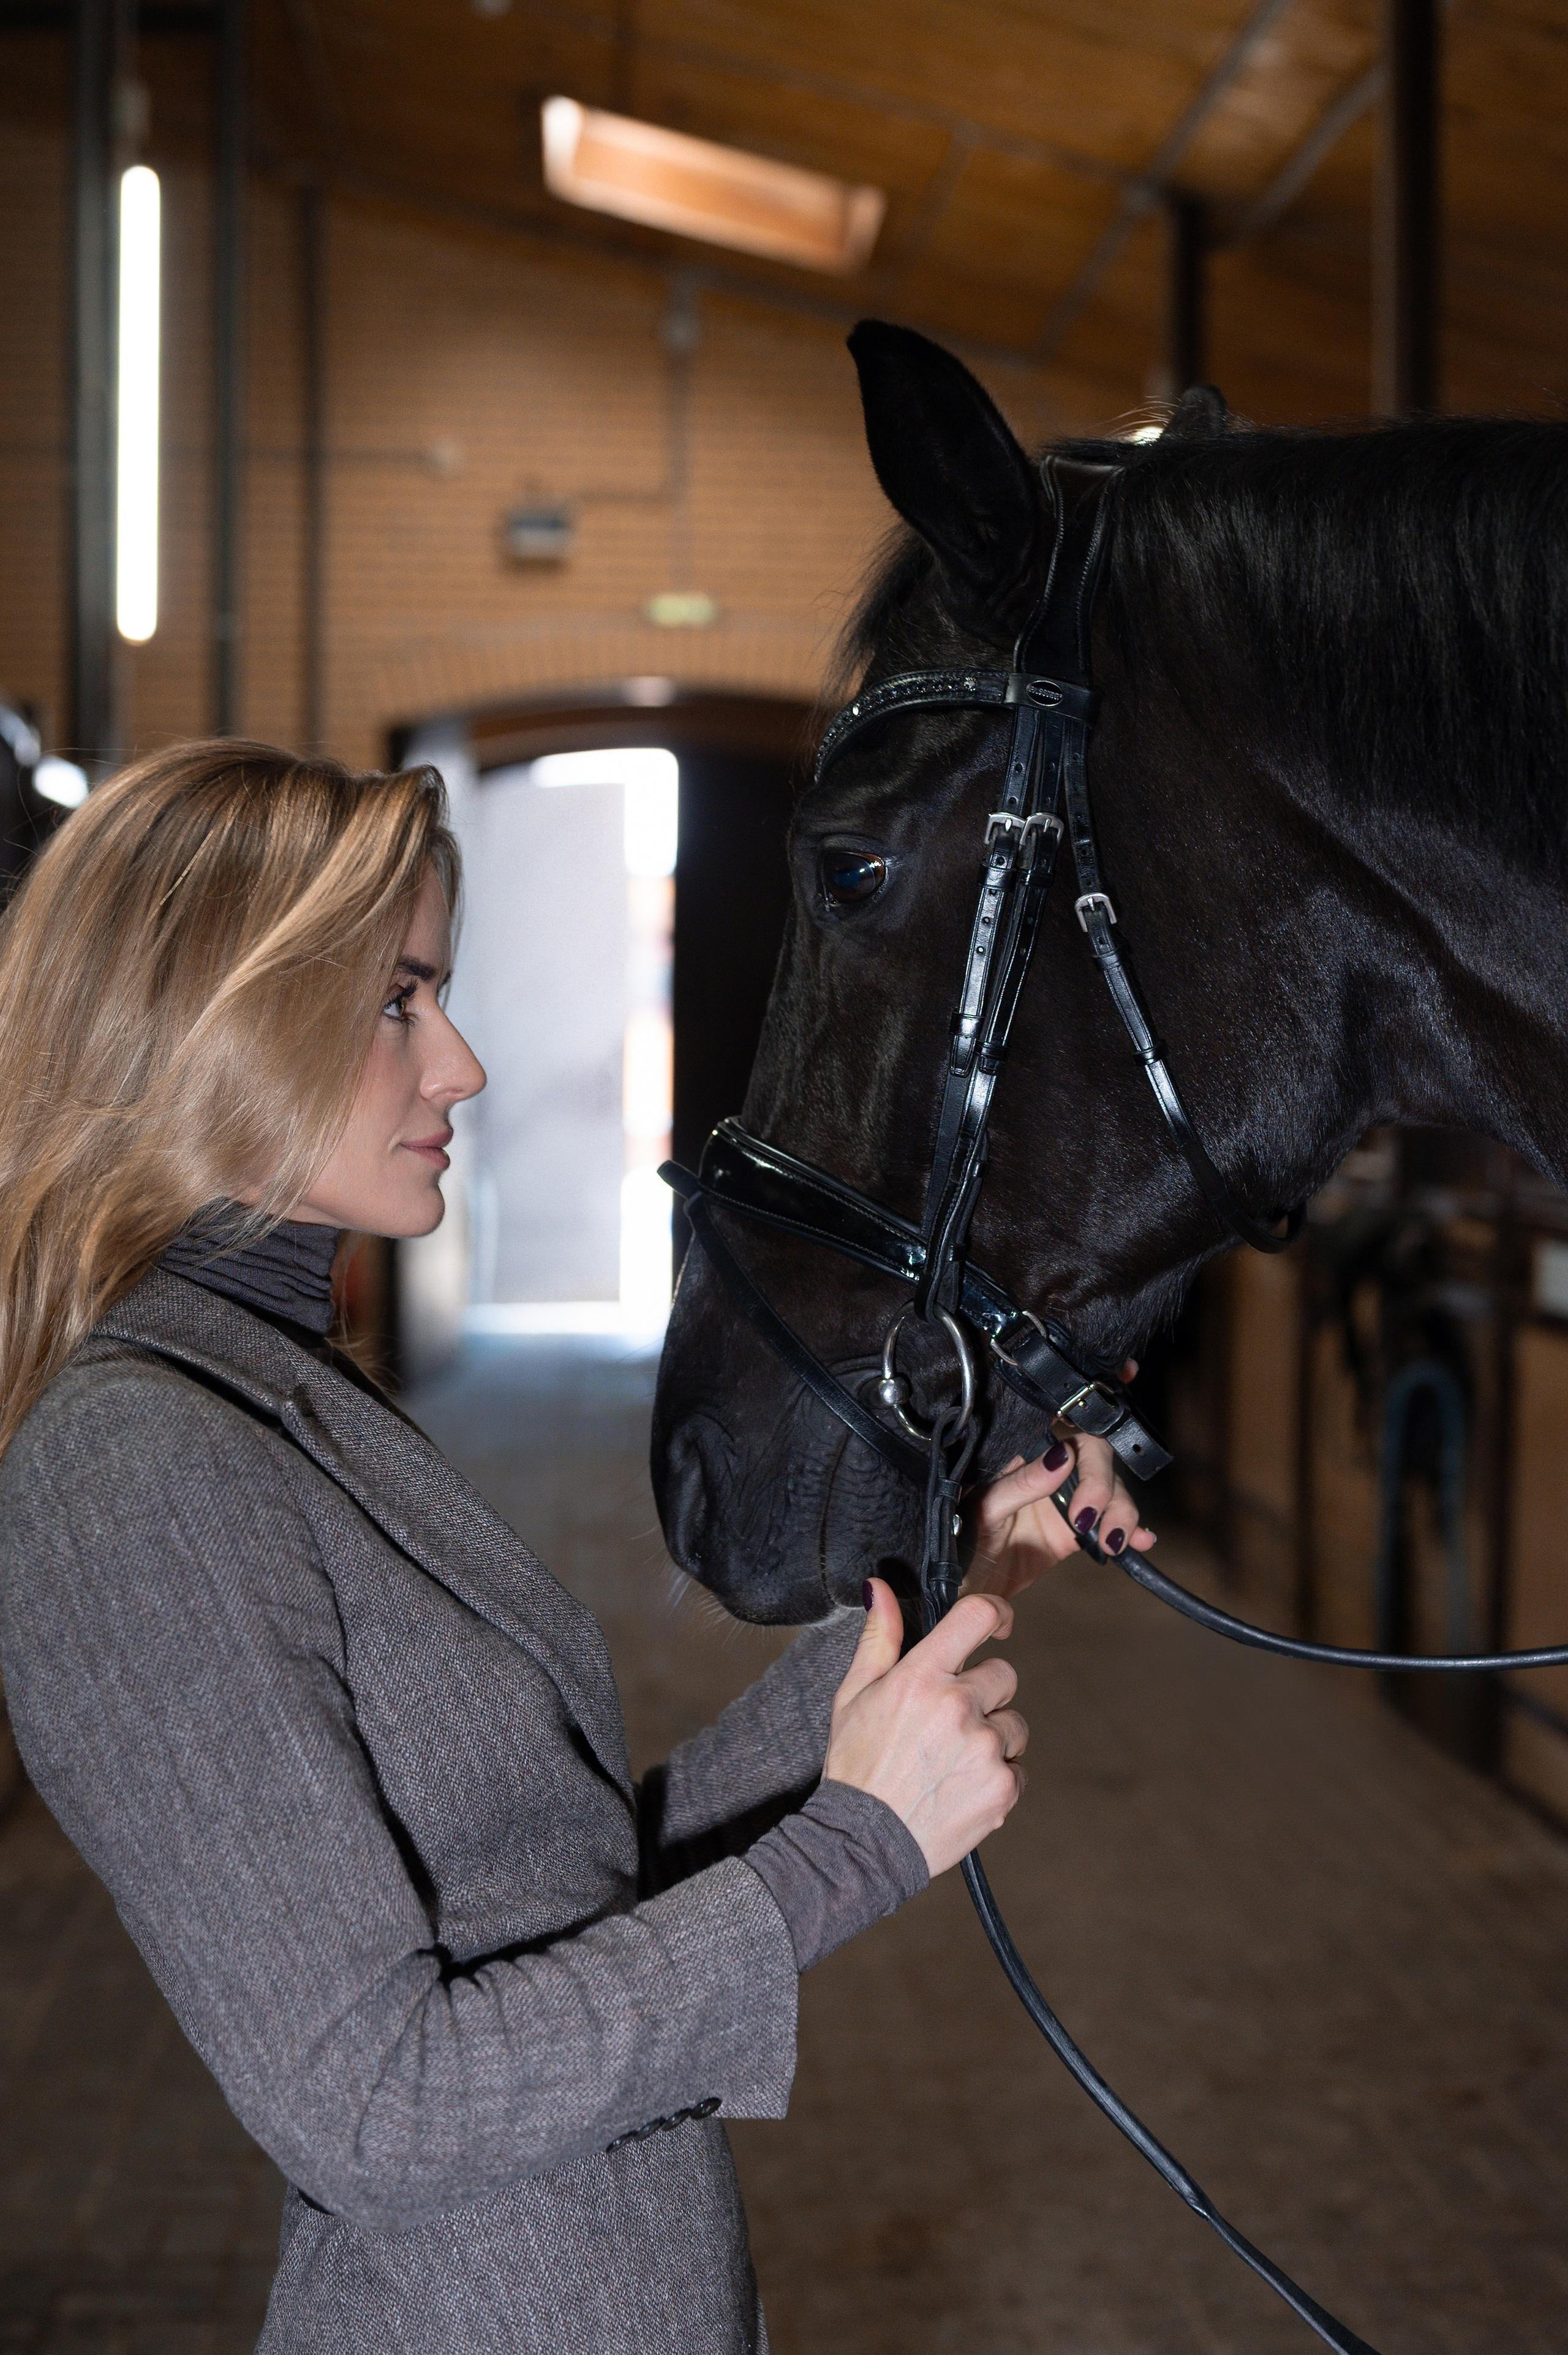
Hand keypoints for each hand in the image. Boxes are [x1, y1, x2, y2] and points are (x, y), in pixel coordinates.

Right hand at [822, 1579, 1026, 1877]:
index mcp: (921, 1677)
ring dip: (992, 1737)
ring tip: (950, 1762)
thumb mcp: (853, 1695)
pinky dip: (996, 1776)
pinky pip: (1017, 1767)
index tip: (998, 1624)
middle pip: (1004, 1674)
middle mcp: (958, 1707)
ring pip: (1013, 1723)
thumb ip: (879, 1637)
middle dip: (982, 1693)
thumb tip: (879, 1587)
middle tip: (947, 1723)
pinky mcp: (1003, 1788)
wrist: (862, 1845)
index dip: (996, 1612)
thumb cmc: (855, 1766)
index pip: (977, 1616)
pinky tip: (959, 1787)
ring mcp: (985, 1749)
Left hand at [965, 1365, 1156, 1601]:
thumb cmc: (956, 1542)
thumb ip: (1021, 1484)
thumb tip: (1062, 1456)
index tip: (1126, 1374)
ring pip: (1110, 1489)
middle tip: (1087, 1514)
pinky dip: (1131, 1530)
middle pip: (1094, 1452)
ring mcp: (1062, 1497)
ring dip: (1122, 1510)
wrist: (956, 1589)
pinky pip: (1110, 1523)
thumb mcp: (982, 1511)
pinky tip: (1140, 1542)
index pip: (1057, 1411)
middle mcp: (1045, 1466)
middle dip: (1101, 1481)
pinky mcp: (1073, 1530)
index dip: (1092, 1394)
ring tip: (1112, 1540)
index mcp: (1017, 1449)